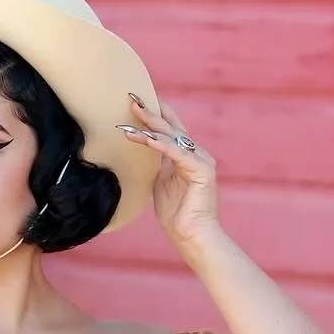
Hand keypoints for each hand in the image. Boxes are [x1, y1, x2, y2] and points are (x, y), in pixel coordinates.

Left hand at [118, 94, 219, 251]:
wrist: (191, 236)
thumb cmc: (177, 214)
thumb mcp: (161, 183)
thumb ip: (157, 166)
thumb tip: (144, 152)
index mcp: (186, 156)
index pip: (169, 129)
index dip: (154, 114)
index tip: (136, 101)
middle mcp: (195, 153)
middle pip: (170, 127)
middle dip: (151, 111)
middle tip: (132, 97)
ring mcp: (200, 160)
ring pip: (172, 137)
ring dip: (151, 125)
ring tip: (133, 112)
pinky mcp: (201, 170)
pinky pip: (176, 153)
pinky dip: (159, 144)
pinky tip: (145, 137)